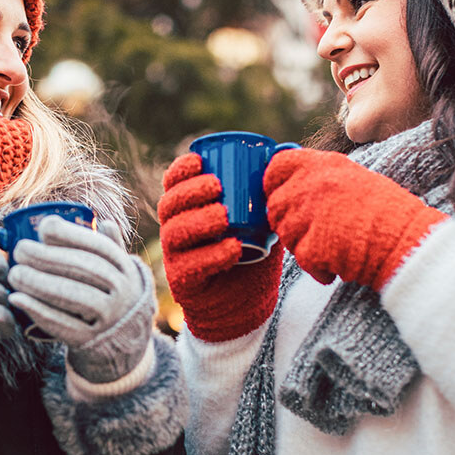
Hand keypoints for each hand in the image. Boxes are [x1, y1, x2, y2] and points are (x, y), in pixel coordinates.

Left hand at [7, 216, 153, 383]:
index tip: (44, 227)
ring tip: (14, 273)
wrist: (124, 342)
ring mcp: (109, 318)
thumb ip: (110, 247)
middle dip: (47, 257)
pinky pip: (63, 325)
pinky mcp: (91, 340)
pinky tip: (17, 299)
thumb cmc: (111, 295)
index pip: (99, 247)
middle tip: (19, 250)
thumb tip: (104, 222)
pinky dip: (38, 310)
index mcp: (125, 269)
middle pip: (84, 270)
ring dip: (39, 283)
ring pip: (73, 296)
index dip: (71, 235)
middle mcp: (123, 292)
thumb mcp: (118, 272)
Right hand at [158, 153, 282, 341]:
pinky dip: (212, 256)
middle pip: (169, 205)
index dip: (180, 170)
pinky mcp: (184, 282)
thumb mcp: (260, 219)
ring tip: (224, 216)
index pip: (173, 184)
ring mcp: (176, 256)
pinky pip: (191, 266)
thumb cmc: (251, 252)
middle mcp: (175, 230)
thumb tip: (285, 152)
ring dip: (199, 221)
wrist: (246, 302)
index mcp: (187, 209)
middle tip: (216, 186)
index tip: (199, 160)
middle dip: (189, 192)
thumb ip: (266, 192)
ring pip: (175, 233)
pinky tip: (233, 249)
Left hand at [264, 148, 447, 291]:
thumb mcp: (354, 179)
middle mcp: (312, 184)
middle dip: (288, 223)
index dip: (272, 184)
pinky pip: (302, 259)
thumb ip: (321, 179)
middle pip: (275, 206)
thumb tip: (292, 187)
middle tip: (313, 233)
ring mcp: (310, 215)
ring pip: (285, 234)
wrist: (409, 241)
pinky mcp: (313, 245)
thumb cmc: (389, 213)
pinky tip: (339, 265)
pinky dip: (318, 268)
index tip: (279, 195)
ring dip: (303, 246)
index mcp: (323, 164)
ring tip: (333, 248)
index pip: (276, 166)